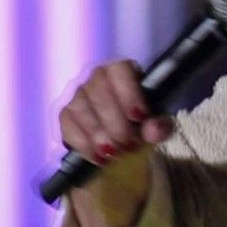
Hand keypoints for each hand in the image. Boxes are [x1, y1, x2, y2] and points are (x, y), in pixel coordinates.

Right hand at [59, 60, 173, 166]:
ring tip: (115, 153)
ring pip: (80, 109)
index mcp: (122, 69)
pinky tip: (98, 157)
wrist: (127, 134)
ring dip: (98, 135)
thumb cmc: (144, 119)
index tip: (139, 117)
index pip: (120, 70)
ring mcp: (77, 93)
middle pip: (99, 94)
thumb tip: (152, 131)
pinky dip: (83, 144)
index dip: (128, 94)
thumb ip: (160, 125)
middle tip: (129, 144)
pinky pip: (67, 126)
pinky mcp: (66, 114)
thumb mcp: (158, 121)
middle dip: (115, 123)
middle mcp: (96, 75)